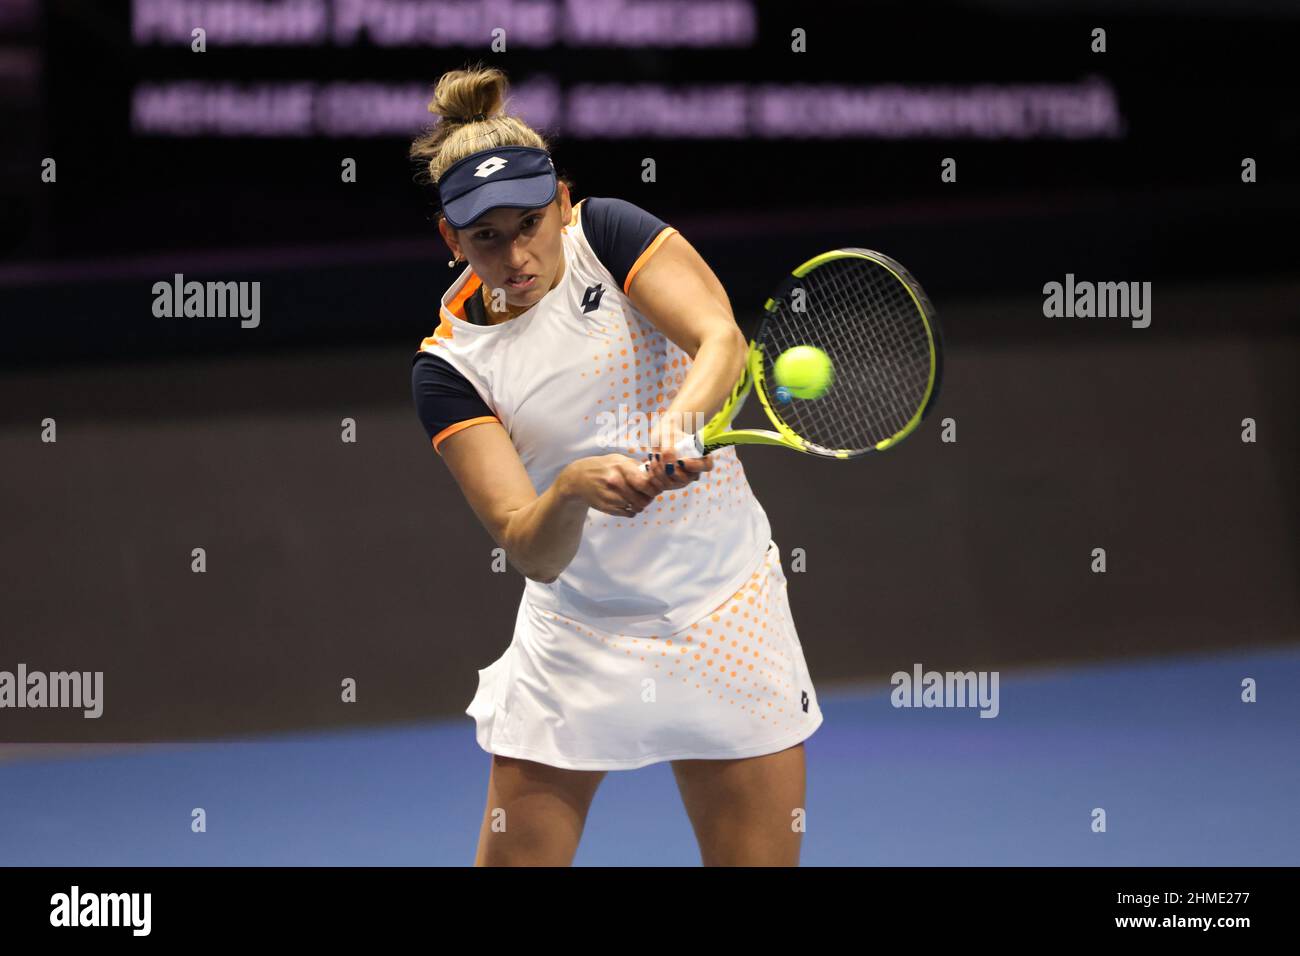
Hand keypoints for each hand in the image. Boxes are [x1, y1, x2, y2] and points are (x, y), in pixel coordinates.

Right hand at [559, 454, 678, 516]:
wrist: (578, 479)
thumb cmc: (602, 467)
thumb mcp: (618, 459)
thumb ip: (636, 466)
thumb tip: (656, 472)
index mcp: (621, 467)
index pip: (646, 483)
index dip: (655, 487)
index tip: (656, 487)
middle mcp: (615, 482)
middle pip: (644, 498)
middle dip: (649, 498)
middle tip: (648, 494)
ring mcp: (610, 496)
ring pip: (637, 507)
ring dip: (641, 505)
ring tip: (637, 498)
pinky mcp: (606, 507)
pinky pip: (628, 514)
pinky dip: (631, 510)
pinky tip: (627, 503)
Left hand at [646, 411, 713, 487]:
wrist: (662, 436)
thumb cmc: (668, 432)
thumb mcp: (668, 435)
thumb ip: (669, 449)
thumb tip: (669, 465)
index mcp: (702, 456)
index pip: (707, 466)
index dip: (694, 466)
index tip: (680, 460)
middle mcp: (694, 471)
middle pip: (685, 479)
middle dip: (669, 469)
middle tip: (659, 456)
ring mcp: (682, 479)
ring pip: (671, 484)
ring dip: (658, 471)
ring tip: (653, 457)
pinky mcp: (670, 483)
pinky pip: (661, 486)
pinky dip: (653, 476)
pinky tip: (649, 464)